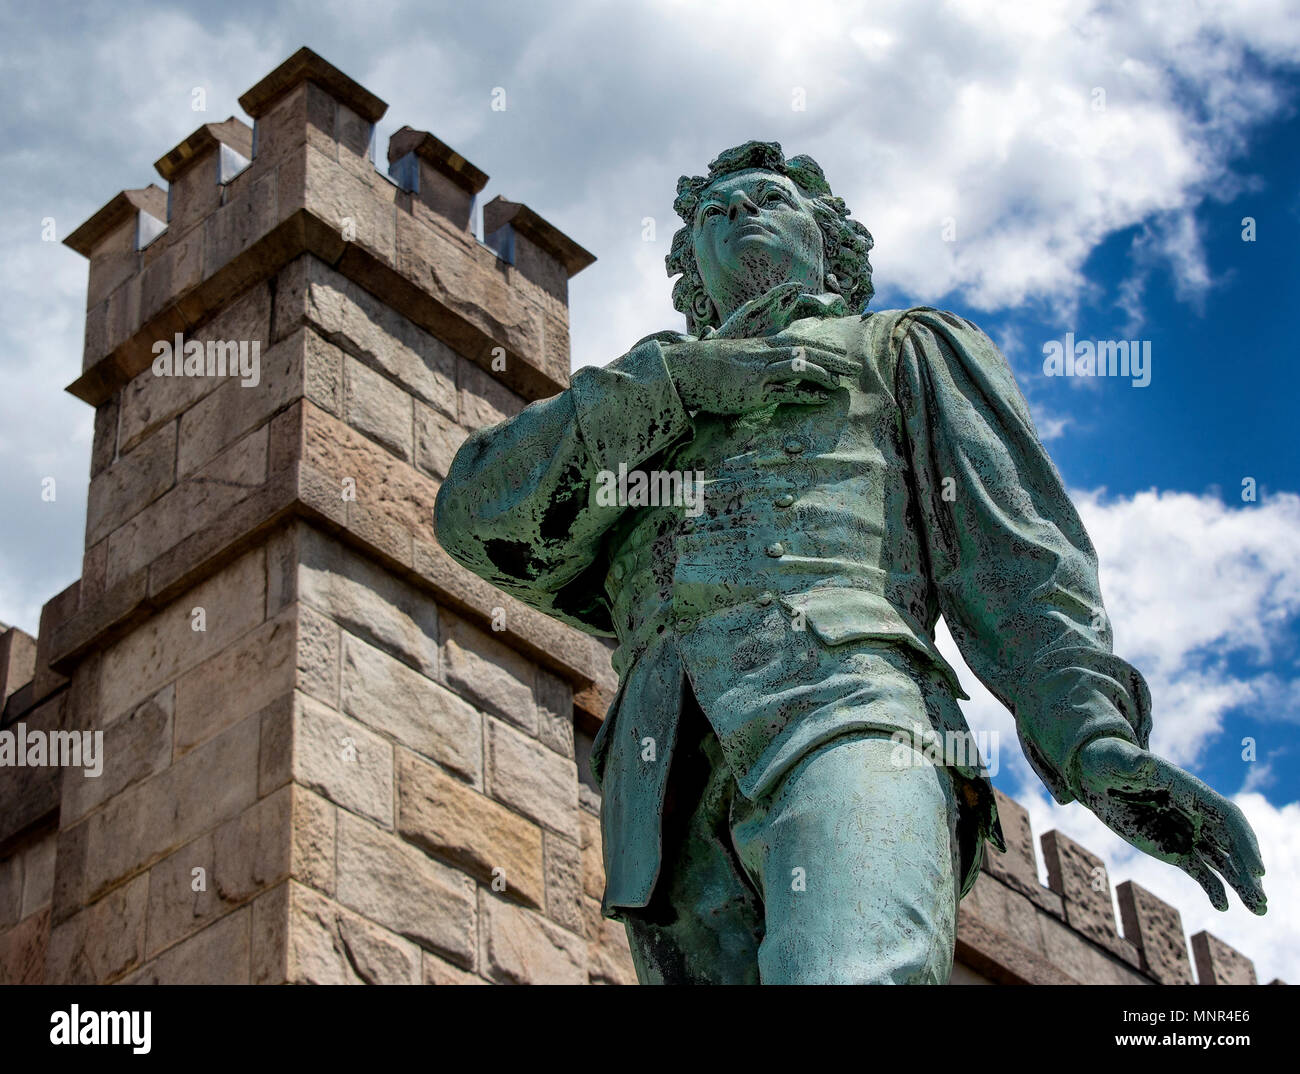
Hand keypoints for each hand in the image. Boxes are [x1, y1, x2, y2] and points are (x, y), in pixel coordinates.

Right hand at [661, 337, 859, 414]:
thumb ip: (747, 361)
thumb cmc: (704, 368)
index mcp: (760, 346)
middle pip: (807, 350)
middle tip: (854, 367)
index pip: (799, 341)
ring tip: (842, 382)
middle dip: (833, 358)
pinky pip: (787, 390)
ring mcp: (759, 371)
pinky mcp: (754, 390)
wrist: (684, 370)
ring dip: (825, 373)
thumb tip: (753, 369)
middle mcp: (764, 354)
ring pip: (801, 365)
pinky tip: (823, 398)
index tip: (840, 352)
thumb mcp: (731, 359)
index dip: (822, 346)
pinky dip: (807, 393)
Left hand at [1070, 736, 1266, 913]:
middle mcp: (1197, 814)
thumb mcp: (1119, 759)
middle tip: (1260, 900)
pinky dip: (1213, 888)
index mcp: (1192, 791)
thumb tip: (1140, 762)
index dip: (1245, 842)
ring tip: (1258, 909)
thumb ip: (1132, 763)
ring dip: (1240, 884)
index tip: (1256, 869)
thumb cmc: (1110, 760)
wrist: (1096, 776)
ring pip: (1222, 861)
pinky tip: (1222, 906)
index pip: (1228, 818)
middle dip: (1248, 870)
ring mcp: (1187, 833)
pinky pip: (1200, 871)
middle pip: (1232, 844)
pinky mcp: (1174, 849)